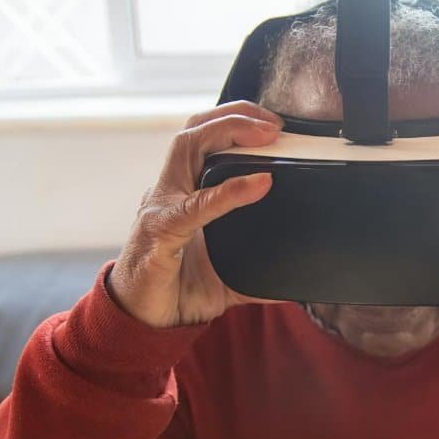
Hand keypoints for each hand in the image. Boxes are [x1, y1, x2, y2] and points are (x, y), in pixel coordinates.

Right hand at [109, 101, 283, 327]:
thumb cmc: (176, 290)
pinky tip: (257, 185)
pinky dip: (229, 192)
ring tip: (266, 135)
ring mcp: (160, 207)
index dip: (236, 121)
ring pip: (187, 147)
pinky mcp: (159, 233)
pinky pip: (195, 206)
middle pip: (194, 130)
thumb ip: (258, 270)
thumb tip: (296, 279)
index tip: (274, 124)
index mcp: (183, 193)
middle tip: (274, 124)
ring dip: (227, 132)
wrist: (141, 323)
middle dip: (235, 115)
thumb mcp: (227, 275)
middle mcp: (169, 191)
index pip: (203, 139)